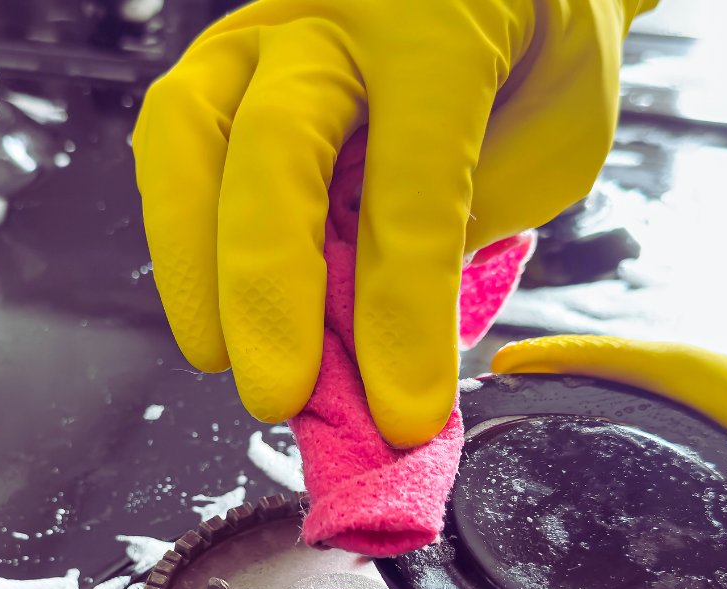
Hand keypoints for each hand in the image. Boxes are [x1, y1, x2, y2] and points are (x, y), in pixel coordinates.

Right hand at [134, 0, 655, 447]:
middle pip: (276, 147)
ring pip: (187, 133)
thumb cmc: (538, 51)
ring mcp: (265, 28)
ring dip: (192, 262)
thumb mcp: (554, 139)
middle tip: (279, 393)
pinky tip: (209, 305)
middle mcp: (338, 12)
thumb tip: (381, 342)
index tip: (401, 412)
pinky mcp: (222, 61)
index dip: (400, 309)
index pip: (410, 184)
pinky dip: (181, 235)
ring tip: (220, 356)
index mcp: (442, 26)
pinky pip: (172, 144)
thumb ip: (467, 224)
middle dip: (269, 288)